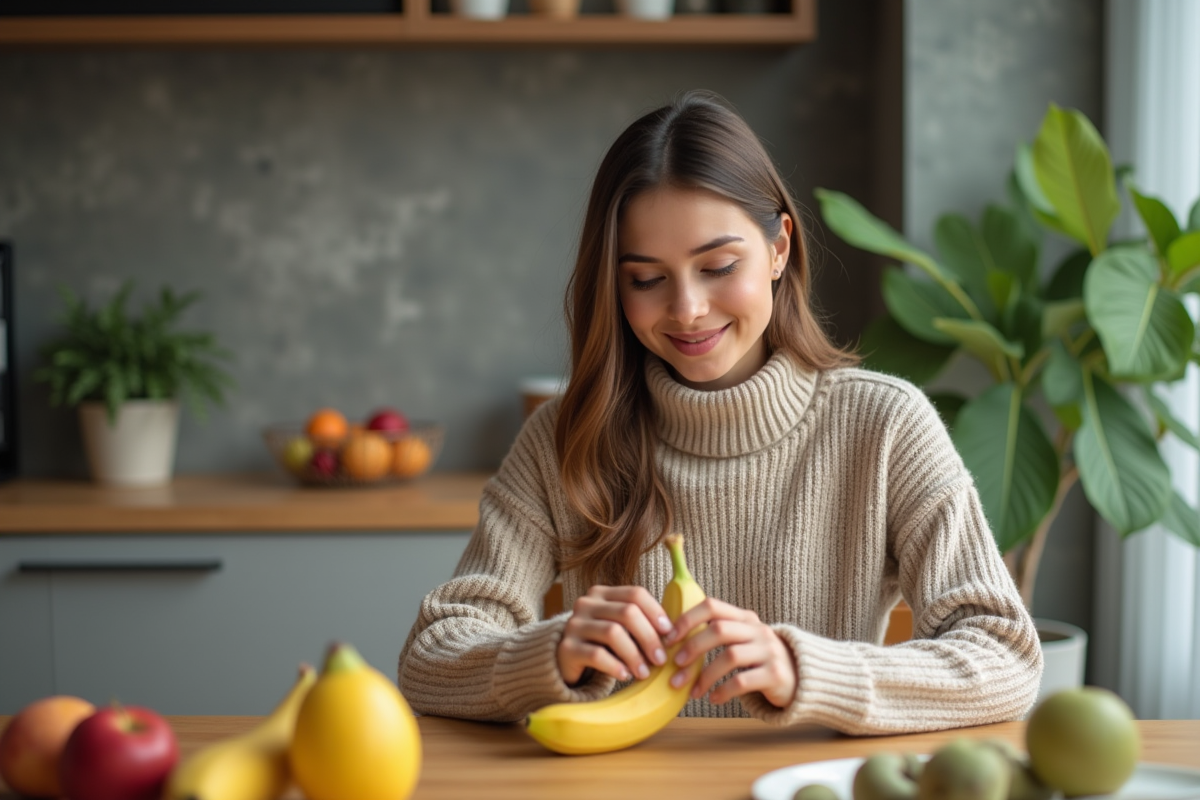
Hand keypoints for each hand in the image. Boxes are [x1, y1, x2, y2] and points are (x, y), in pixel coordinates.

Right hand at [557, 585, 673, 685]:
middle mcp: (586, 603)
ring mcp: (574, 624)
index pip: (635, 594)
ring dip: (634, 655)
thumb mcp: (619, 627)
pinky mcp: (566, 648)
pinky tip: (625, 675)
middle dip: (649, 637)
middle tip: (661, 659)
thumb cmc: (602, 643)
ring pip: (613, 632)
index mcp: (602, 593)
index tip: (670, 633)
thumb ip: (639, 622)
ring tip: (644, 673)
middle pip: (627, 612)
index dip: (656, 612)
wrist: (566, 660)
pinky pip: (596, 655)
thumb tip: (672, 633)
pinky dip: (615, 666)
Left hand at [664, 597, 796, 707]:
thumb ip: (716, 634)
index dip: (688, 619)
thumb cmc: (758, 659)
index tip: (669, 638)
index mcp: (745, 618)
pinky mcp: (775, 674)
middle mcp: (758, 630)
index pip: (713, 606)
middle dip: (693, 647)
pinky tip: (713, 698)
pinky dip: (723, 691)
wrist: (799, 678)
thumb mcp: (742, 640)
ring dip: (705, 675)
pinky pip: (742, 682)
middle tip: (676, 665)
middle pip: (720, 630)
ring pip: (731, 657)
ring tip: (692, 692)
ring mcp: (769, 651)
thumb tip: (672, 642)